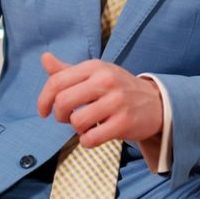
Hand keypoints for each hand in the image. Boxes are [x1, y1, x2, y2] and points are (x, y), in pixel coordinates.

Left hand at [36, 52, 162, 147]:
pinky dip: (87, 141)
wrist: (156, 102)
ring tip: (86, 125)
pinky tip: (94, 135)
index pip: (57, 81)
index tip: (44, 111)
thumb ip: (68, 70)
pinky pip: (91, 138)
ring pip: (76, 121)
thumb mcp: (95, 73)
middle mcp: (105, 81)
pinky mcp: (124, 122)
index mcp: (94, 67)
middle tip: (66, 119)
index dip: (43, 99)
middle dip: (58, 115)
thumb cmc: (117, 88)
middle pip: (63, 101)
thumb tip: (45, 58)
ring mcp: (116, 101)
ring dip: (76, 128)